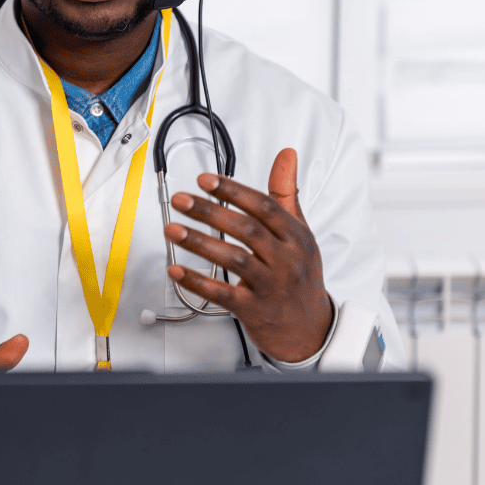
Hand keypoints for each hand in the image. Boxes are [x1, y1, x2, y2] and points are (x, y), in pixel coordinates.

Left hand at [165, 148, 333, 363]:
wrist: (311, 330)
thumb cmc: (301, 276)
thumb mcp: (301, 233)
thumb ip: (286, 194)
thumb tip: (287, 155)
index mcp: (297, 237)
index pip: (263, 207)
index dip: (233, 191)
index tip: (205, 180)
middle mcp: (287, 260)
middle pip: (246, 230)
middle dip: (209, 212)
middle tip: (181, 200)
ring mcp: (272, 286)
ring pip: (233, 259)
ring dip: (199, 242)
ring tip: (173, 229)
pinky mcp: (255, 310)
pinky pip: (223, 294)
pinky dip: (198, 281)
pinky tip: (177, 269)